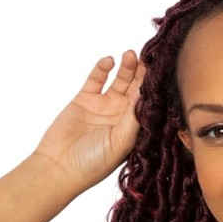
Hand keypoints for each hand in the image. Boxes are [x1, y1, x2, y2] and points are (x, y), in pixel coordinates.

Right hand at [33, 50, 144, 189]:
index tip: (162, 72)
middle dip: (143, 74)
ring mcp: (103, 106)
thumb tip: (147, 96)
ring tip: (131, 55)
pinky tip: (109, 60)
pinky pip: (96, 79)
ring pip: (119, 81)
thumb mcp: (121, 142)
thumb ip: (134, 119)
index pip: (148, 104)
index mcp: (134, 129)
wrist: (60, 166)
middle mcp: (121, 116)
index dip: (153, 89)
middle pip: (136, 89)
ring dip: (126, 68)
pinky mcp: (84, 99)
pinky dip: (102, 69)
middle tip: (149, 58)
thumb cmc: (94, 162)